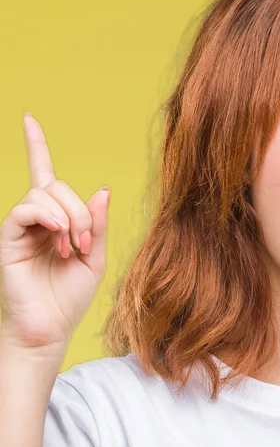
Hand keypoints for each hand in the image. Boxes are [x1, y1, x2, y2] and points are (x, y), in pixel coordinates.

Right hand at [0, 112, 110, 353]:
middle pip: (58, 186)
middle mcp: (37, 219)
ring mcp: (21, 228)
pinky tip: (60, 239)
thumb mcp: (95, 257)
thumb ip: (97, 224)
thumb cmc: (70, 296)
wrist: (50, 328)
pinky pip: (26, 208)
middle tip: (85, 243)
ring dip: (69, 217)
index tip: (28, 118)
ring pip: (45, 194)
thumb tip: (102, 189)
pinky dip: (49, 218)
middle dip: (81, 211)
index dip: (36, 146)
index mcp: (57, 221)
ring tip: (73, 247)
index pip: (44, 175)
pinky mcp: (8, 238)